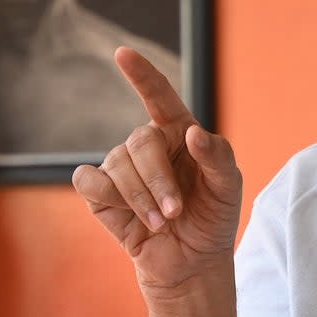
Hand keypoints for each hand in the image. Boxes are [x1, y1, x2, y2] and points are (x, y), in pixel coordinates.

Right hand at [73, 47, 241, 290]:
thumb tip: (193, 133)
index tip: (123, 53)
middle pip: (139, 142)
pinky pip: (87, 180)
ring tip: (161, 221)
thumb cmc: (213, 217)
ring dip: (140, 198)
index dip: (142, 74)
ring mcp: (120, 167)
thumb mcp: (228, 187)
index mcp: (179, 132)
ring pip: (116, 164)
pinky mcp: (99, 193)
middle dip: (157, 179)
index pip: (159, 96)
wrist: (192, 262)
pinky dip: (107, 196)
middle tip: (174, 211)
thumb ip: (218, 156)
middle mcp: (148, 144)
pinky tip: (126, 215)